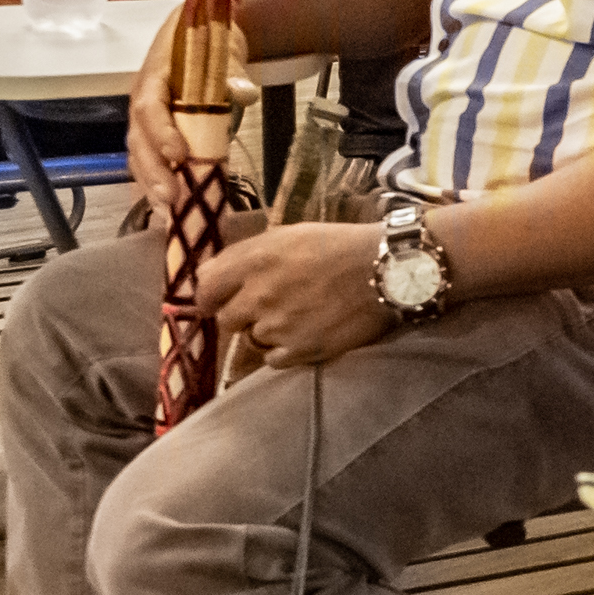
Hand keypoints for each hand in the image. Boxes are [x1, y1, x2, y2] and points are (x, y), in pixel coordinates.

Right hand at [127, 9, 259, 212]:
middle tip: (171, 198)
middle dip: (153, 170)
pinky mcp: (154, 133)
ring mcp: (146, 120)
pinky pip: (149, 160)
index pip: (150, 107)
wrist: (199, 30)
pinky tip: (169, 207)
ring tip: (168, 211)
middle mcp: (143, 101)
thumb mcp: (222, 47)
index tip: (179, 154)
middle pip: (139, 139)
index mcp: (154, 77)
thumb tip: (244, 92)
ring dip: (151, 183)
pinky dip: (157, 182)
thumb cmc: (208, 40)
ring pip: (140, 154)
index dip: (161, 133)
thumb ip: (231, 70)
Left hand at [199, 221, 395, 367]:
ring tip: (298, 317)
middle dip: (243, 314)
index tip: (222, 299)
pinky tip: (306, 333)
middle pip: (226, 319)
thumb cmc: (341, 245)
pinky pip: (272, 359)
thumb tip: (209, 273)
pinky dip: (285, 350)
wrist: (390, 270)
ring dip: (267, 332)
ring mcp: (278, 325)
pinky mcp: (300, 349)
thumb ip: (247, 254)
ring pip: (251, 340)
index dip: (212, 296)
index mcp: (255, 260)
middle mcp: (259, 294)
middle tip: (270, 306)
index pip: (204, 288)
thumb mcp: (290, 235)